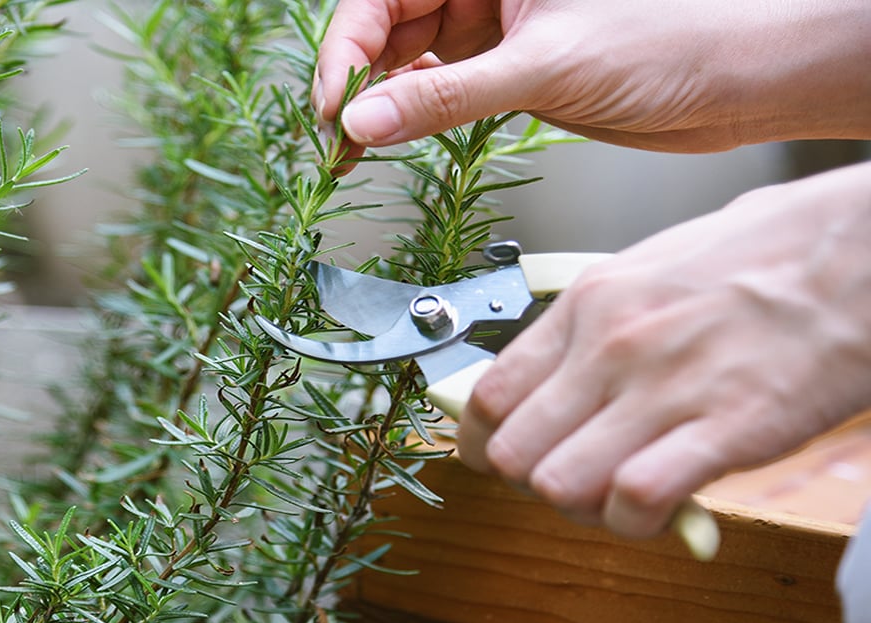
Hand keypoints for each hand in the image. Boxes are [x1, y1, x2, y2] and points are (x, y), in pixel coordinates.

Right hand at [315, 0, 870, 156]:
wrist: (738, 82)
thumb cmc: (671, 40)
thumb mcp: (543, 68)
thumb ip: (445, 99)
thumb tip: (366, 120)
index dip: (348, 46)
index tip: (336, 103)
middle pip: (387, 24)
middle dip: (356, 78)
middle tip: (337, 135)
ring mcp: (496, 28)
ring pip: (409, 58)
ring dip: (379, 102)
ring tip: (354, 147)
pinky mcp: (511, 68)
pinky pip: (441, 87)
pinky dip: (414, 115)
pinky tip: (395, 137)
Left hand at [457, 161, 870, 537]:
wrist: (862, 248)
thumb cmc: (764, 253)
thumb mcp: (650, 268)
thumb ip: (595, 325)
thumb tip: (555, 377)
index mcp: (587, 304)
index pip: (488, 397)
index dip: (484, 444)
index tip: (500, 459)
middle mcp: (610, 346)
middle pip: (515, 453)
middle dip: (533, 483)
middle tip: (574, 479)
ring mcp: (663, 387)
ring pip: (559, 485)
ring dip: (584, 509)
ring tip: (619, 496)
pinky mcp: (726, 428)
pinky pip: (636, 500)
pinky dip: (637, 522)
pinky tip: (659, 509)